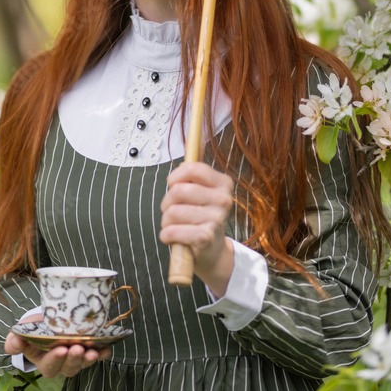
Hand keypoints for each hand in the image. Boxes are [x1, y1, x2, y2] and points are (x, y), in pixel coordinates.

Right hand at [4, 314, 110, 378]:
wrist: (48, 321)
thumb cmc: (33, 329)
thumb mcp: (21, 332)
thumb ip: (15, 341)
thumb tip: (15, 342)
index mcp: (44, 362)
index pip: (50, 366)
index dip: (55, 359)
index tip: (60, 349)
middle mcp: (62, 363)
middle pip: (69, 367)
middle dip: (74, 359)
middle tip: (77, 348)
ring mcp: (76, 358)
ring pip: (82, 363)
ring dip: (88, 358)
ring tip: (92, 350)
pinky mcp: (88, 351)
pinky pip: (96, 356)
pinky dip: (102, 354)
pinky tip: (106, 348)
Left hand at [159, 161, 234, 295]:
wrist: (211, 251)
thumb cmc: (200, 216)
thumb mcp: (201, 190)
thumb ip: (196, 168)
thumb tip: (195, 138)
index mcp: (223, 183)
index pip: (192, 168)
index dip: (175, 176)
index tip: (172, 183)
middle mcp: (224, 200)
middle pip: (177, 191)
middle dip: (166, 202)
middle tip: (171, 210)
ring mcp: (217, 219)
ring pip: (172, 212)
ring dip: (165, 221)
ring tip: (174, 226)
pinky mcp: (206, 238)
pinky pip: (173, 231)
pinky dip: (166, 235)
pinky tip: (172, 237)